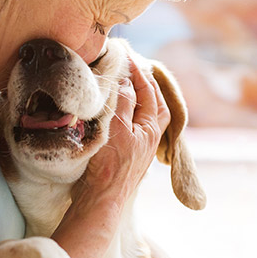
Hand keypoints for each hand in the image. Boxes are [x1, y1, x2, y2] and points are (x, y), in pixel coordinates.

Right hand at [72, 55, 169, 209]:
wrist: (101, 201)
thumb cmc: (109, 166)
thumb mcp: (116, 128)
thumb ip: (123, 102)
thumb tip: (127, 79)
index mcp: (151, 128)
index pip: (149, 92)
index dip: (137, 72)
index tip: (126, 56)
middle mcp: (150, 136)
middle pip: (155, 103)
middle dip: (146, 84)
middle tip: (132, 68)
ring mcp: (140, 146)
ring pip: (146, 115)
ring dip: (139, 98)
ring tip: (129, 85)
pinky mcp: (128, 154)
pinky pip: (134, 126)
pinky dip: (129, 112)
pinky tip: (119, 111)